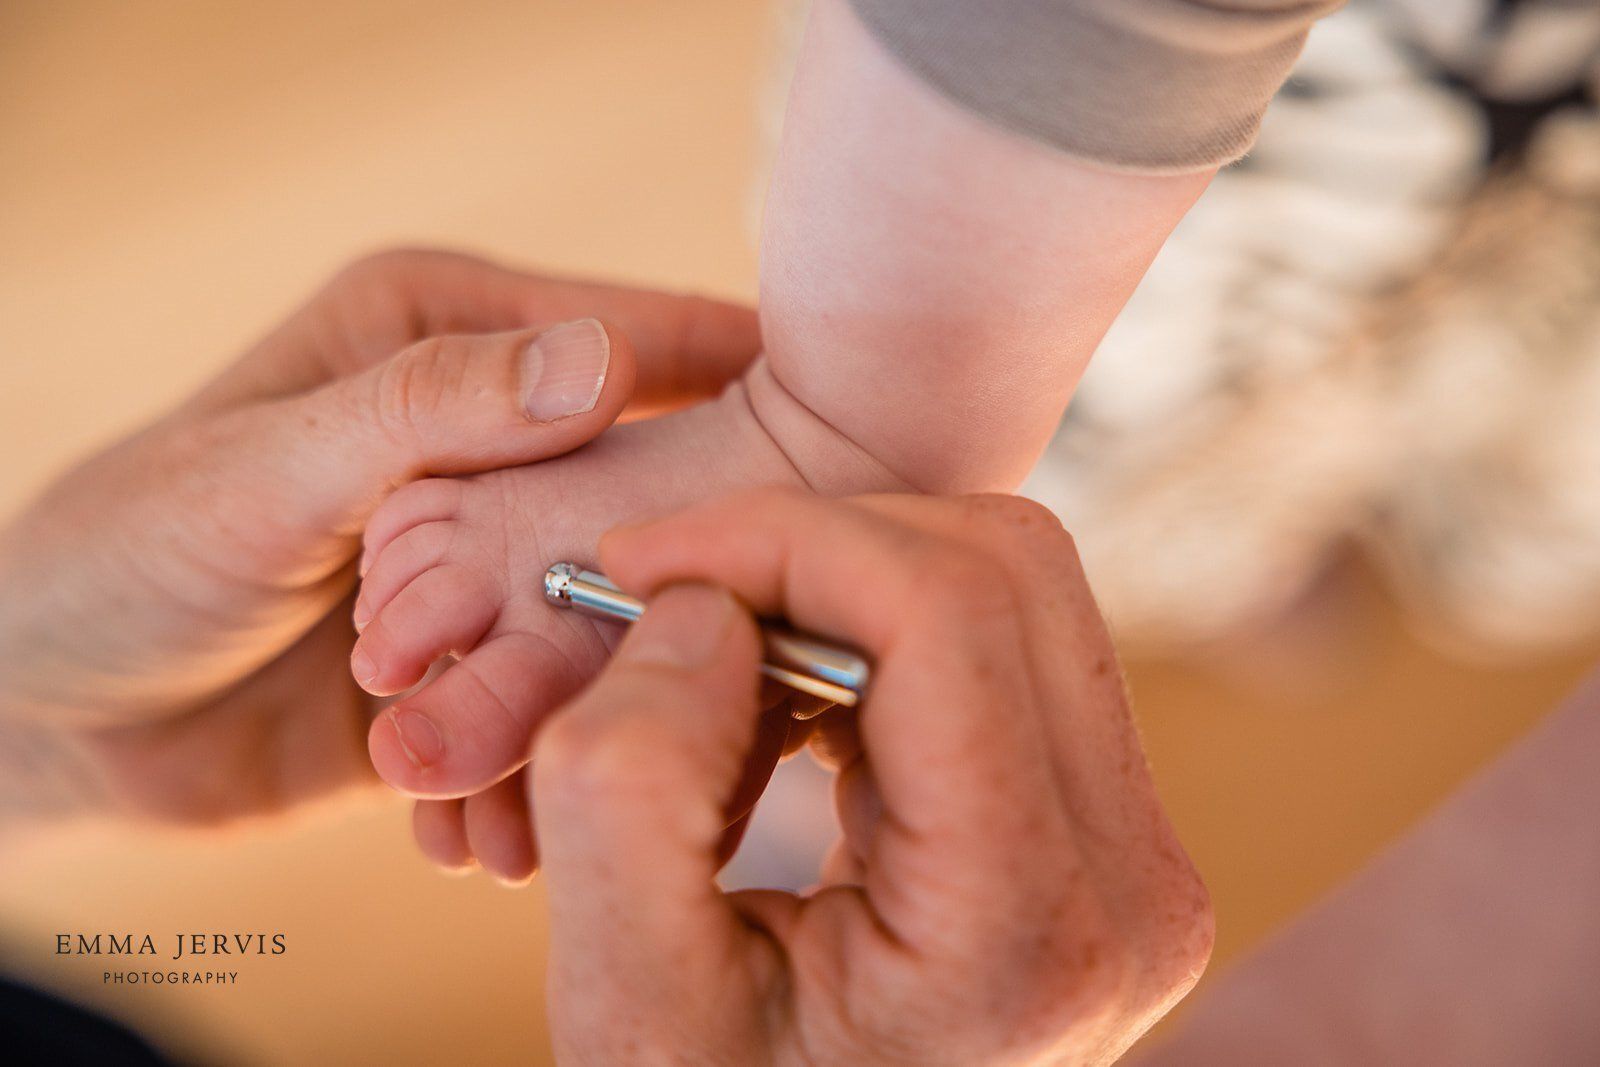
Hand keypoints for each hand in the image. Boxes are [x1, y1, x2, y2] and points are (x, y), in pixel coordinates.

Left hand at [0, 249, 758, 822]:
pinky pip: (547, 700)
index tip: (843, 456)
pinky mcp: (475, 652)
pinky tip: (498, 833)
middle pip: (646, 490)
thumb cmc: (122, 558)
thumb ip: (428, 414)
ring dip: (599, 703)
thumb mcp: (266, 473)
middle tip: (725, 662)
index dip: (749, 387)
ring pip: (605, 612)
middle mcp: (485, 438)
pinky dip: (537, 765)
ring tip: (578, 784)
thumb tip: (606, 361)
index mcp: (445, 337)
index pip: (637, 341)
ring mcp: (488, 553)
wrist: (47, 716)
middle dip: (676, 587)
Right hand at [531, 489, 1213, 1064]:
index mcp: (1027, 934)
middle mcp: (1128, 884)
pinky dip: (877, 635)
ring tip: (724, 677)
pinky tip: (788, 714)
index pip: (947, 615)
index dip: (783, 539)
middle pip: (1005, 569)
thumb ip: (631, 791)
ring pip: (1014, 588)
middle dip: (816, 548)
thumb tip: (699, 604)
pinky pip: (1006, 649)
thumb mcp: (630, 1007)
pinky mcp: (1107, 829)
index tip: (640, 560)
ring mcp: (1137, 854)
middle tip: (672, 602)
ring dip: (844, 587)